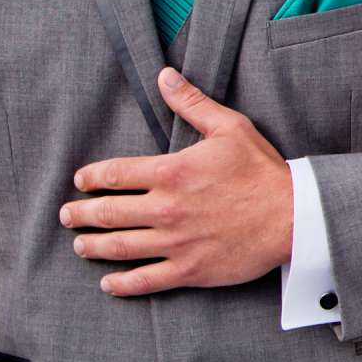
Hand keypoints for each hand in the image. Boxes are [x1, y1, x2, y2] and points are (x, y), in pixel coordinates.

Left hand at [61, 68, 291, 295]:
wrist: (294, 216)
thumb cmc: (263, 170)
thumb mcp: (230, 128)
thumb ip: (192, 104)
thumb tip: (164, 77)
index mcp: (171, 172)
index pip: (113, 174)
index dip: (90, 178)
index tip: (80, 182)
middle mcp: (166, 208)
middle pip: (108, 213)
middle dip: (80, 214)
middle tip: (67, 216)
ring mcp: (175, 242)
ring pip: (119, 247)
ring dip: (92, 246)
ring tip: (80, 246)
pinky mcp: (189, 269)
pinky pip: (145, 280)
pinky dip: (122, 284)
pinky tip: (108, 283)